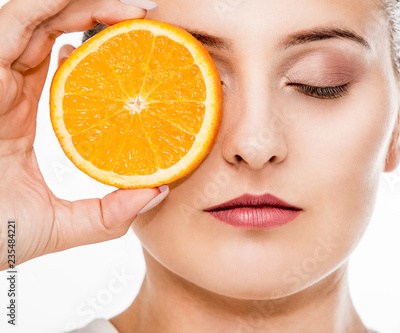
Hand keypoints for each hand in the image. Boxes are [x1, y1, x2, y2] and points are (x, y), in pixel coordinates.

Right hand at [0, 0, 164, 270]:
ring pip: (35, 17)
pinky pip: (14, 20)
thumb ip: (108, 214)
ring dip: (83, 4)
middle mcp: (3, 86)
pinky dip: (47, 3)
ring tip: (135, 7)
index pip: (61, 61)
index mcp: (18, 112)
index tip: (141, 44)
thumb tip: (158, 194)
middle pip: (51, 30)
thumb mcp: (62, 224)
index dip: (99, 46)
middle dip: (98, 14)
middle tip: (147, 15)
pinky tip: (87, 2)